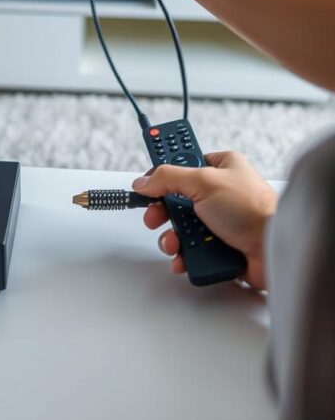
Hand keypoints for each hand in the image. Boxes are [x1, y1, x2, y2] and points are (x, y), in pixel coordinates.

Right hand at [134, 151, 277, 289]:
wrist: (274, 250)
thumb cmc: (254, 210)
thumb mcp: (205, 182)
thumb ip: (169, 178)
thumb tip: (145, 181)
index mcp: (221, 166)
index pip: (183, 162)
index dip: (163, 171)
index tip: (145, 178)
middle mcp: (220, 193)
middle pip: (177, 198)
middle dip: (164, 211)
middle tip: (156, 216)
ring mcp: (220, 221)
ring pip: (182, 227)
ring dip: (173, 237)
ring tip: (176, 242)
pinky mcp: (220, 246)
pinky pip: (191, 250)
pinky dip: (185, 255)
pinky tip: (185, 257)